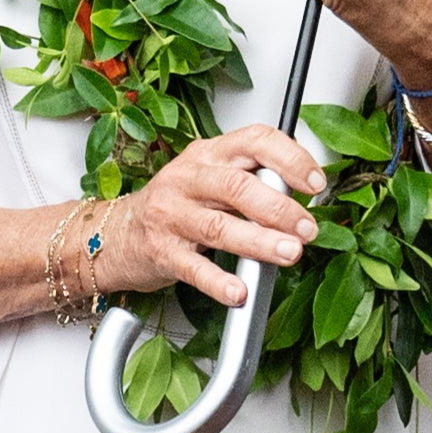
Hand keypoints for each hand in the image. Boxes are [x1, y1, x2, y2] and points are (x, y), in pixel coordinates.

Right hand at [107, 123, 325, 308]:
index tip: (314, 183)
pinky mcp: (161, 252)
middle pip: (238, 186)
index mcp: (208, 154)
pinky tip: (239, 291)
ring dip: (259, 242)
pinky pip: (193, 269)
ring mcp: (172, 215)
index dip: (290, 158)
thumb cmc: (175, 205)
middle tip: (307, 229)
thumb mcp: (210, 178)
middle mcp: (188, 179)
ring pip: (219, 226)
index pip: (255, 141)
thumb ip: (251, 181)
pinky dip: (219, 282)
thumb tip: (300, 198)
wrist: (117, 234)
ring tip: (288, 253)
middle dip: (279, 208)